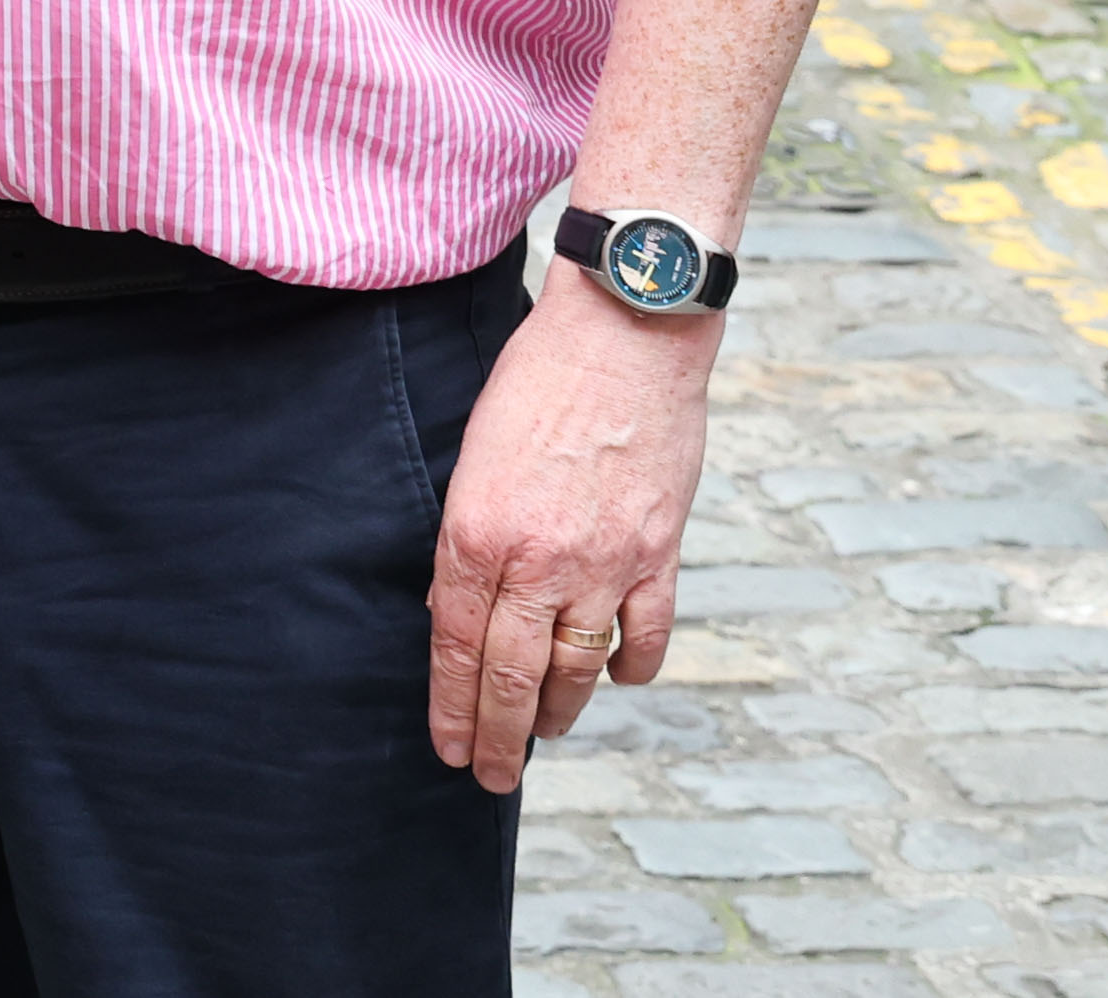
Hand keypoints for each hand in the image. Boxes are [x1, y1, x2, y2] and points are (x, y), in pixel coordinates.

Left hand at [427, 282, 713, 792]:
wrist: (625, 333)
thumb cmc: (538, 378)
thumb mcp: (473, 454)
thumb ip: (470, 533)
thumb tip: (463, 598)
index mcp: (475, 532)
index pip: (454, 645)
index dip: (451, 706)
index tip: (449, 747)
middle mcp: (536, 560)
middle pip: (511, 675)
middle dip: (497, 736)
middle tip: (488, 775)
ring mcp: (604, 563)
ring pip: (577, 668)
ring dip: (559, 712)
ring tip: (545, 736)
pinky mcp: (658, 553)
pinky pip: (644, 635)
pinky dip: (630, 665)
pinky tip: (615, 676)